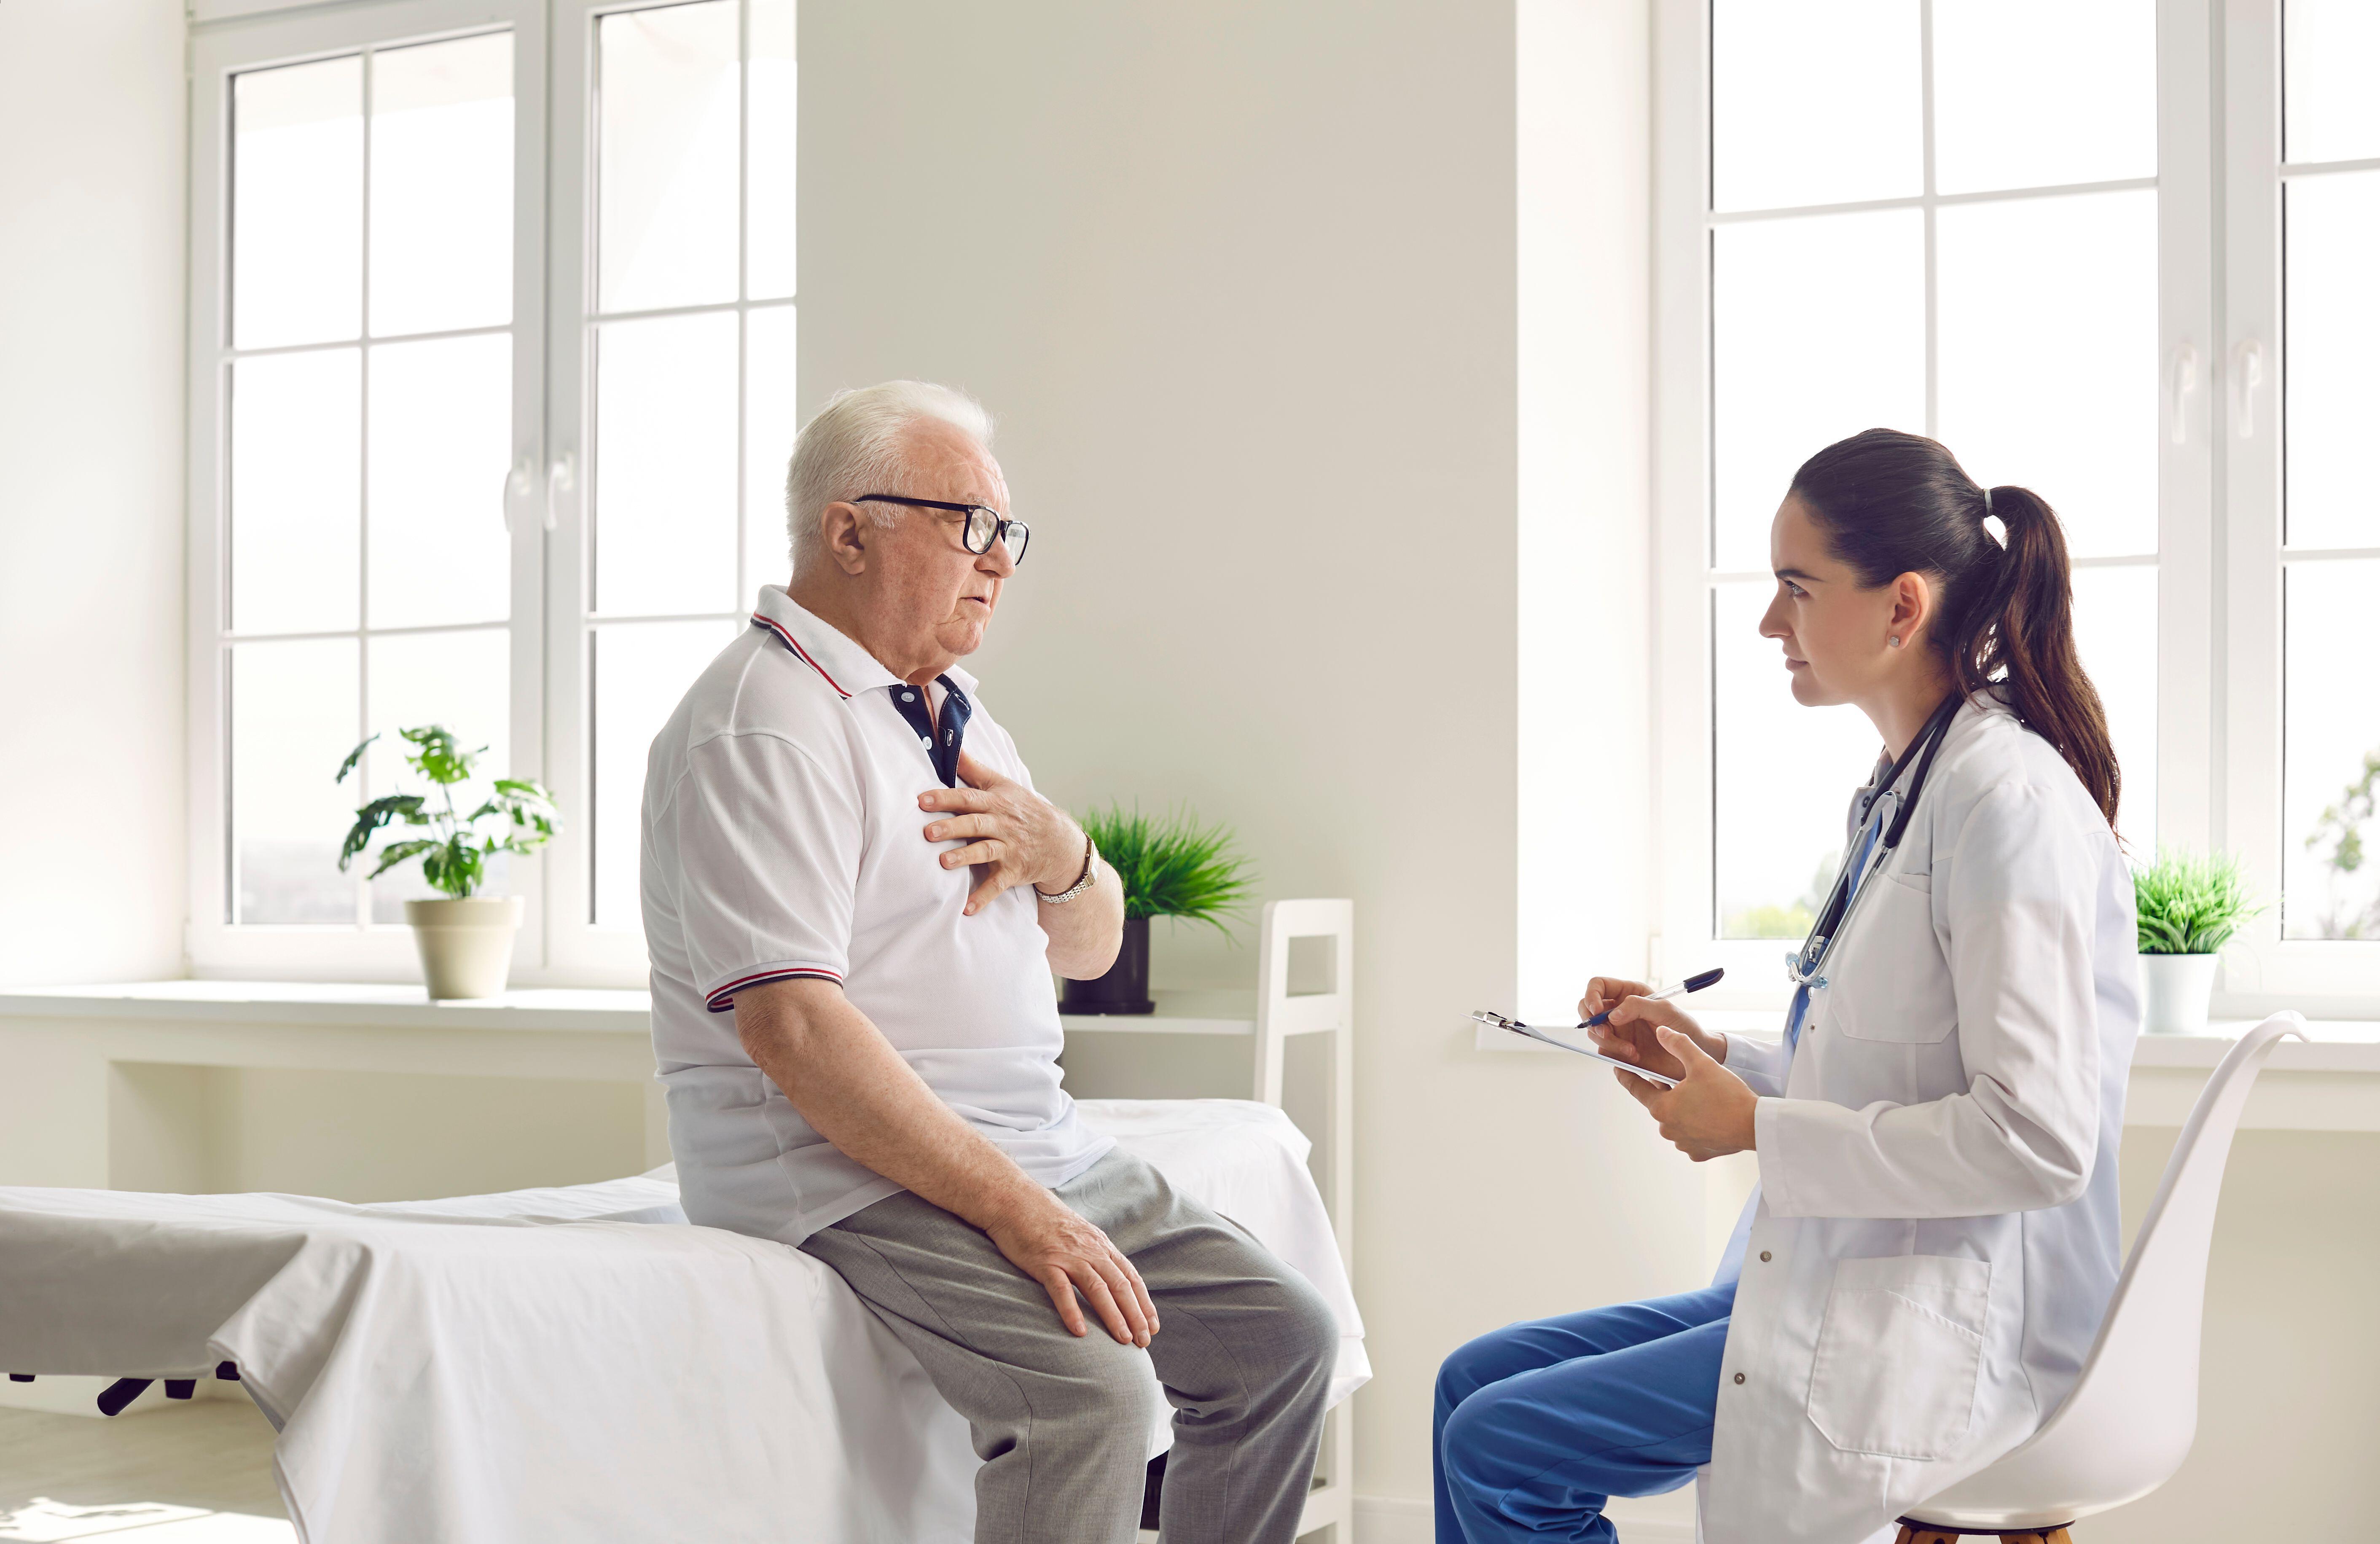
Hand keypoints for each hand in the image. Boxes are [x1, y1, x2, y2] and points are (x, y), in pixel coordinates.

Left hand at [919, 748, 1086, 915]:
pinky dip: (983, 897)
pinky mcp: (1014, 871)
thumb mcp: (1003, 785)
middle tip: (927, 832)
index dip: (945, 798)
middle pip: (975, 824)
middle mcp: (1002, 824)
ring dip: (965, 858)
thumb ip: (974, 768)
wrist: (1059, 840)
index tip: (922, 800)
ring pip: (985, 852)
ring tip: (943, 863)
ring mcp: (1009, 849)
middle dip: (952, 827)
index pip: (968, 798)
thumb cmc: (1023, 809)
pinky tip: (967, 909)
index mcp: (997, 802)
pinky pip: (998, 885)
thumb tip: (952, 745)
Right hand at [983, 1192, 1159, 1346]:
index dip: (1144, 1303)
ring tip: (1123, 1340)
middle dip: (1135, 1315)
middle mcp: (1090, 1251)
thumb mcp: (1081, 1236)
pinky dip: (1072, 1311)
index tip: (1153, 1326)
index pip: (1130, 1277)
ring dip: (1113, 1316)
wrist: (1017, 1201)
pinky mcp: (1045, 1262)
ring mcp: (1068, 1256)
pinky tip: (1080, 1331)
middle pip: (1119, 1286)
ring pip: (1098, 1288)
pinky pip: (1061, 1289)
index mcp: (1101, 1246)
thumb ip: (1096, 1255)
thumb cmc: (1047, 1222)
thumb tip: (1111, 1280)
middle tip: (1144, 1341)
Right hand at [1578, 976, 1726, 1081]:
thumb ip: (1637, 1006)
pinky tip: (1635, 1056)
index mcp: (1629, 993)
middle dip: (1593, 1022)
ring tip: (1632, 1050)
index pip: (1598, 986)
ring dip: (1609, 1042)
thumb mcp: (1664, 1010)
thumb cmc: (1684, 1028)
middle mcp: (1619, 1010)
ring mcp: (1618, 1030)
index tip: (1597, 1009)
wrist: (1693, 1056)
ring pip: (1595, 1032)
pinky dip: (1615, 1055)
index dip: (1592, 995)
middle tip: (1606, 1033)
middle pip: (1587, 1009)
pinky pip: (1605, 1051)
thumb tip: (1611, 1015)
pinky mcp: (1619, 1049)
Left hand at [1616, 1025, 1757, 1161]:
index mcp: (1662, 1107)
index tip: (1618, 1068)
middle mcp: (1668, 1129)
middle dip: (1667, 1090)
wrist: (1754, 1125)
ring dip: (1684, 1109)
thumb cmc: (1727, 1095)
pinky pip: (1692, 1135)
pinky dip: (1698, 1125)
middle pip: (1660, 1103)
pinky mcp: (1699, 1153)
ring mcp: (1683, 1143)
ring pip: (1677, 1120)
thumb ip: (1678, 1044)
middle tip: (1682, 1079)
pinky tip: (1711, 1116)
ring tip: (1702, 1097)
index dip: (1627, 1075)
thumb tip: (1661, 1032)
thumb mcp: (1700, 1063)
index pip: (1637, 1088)